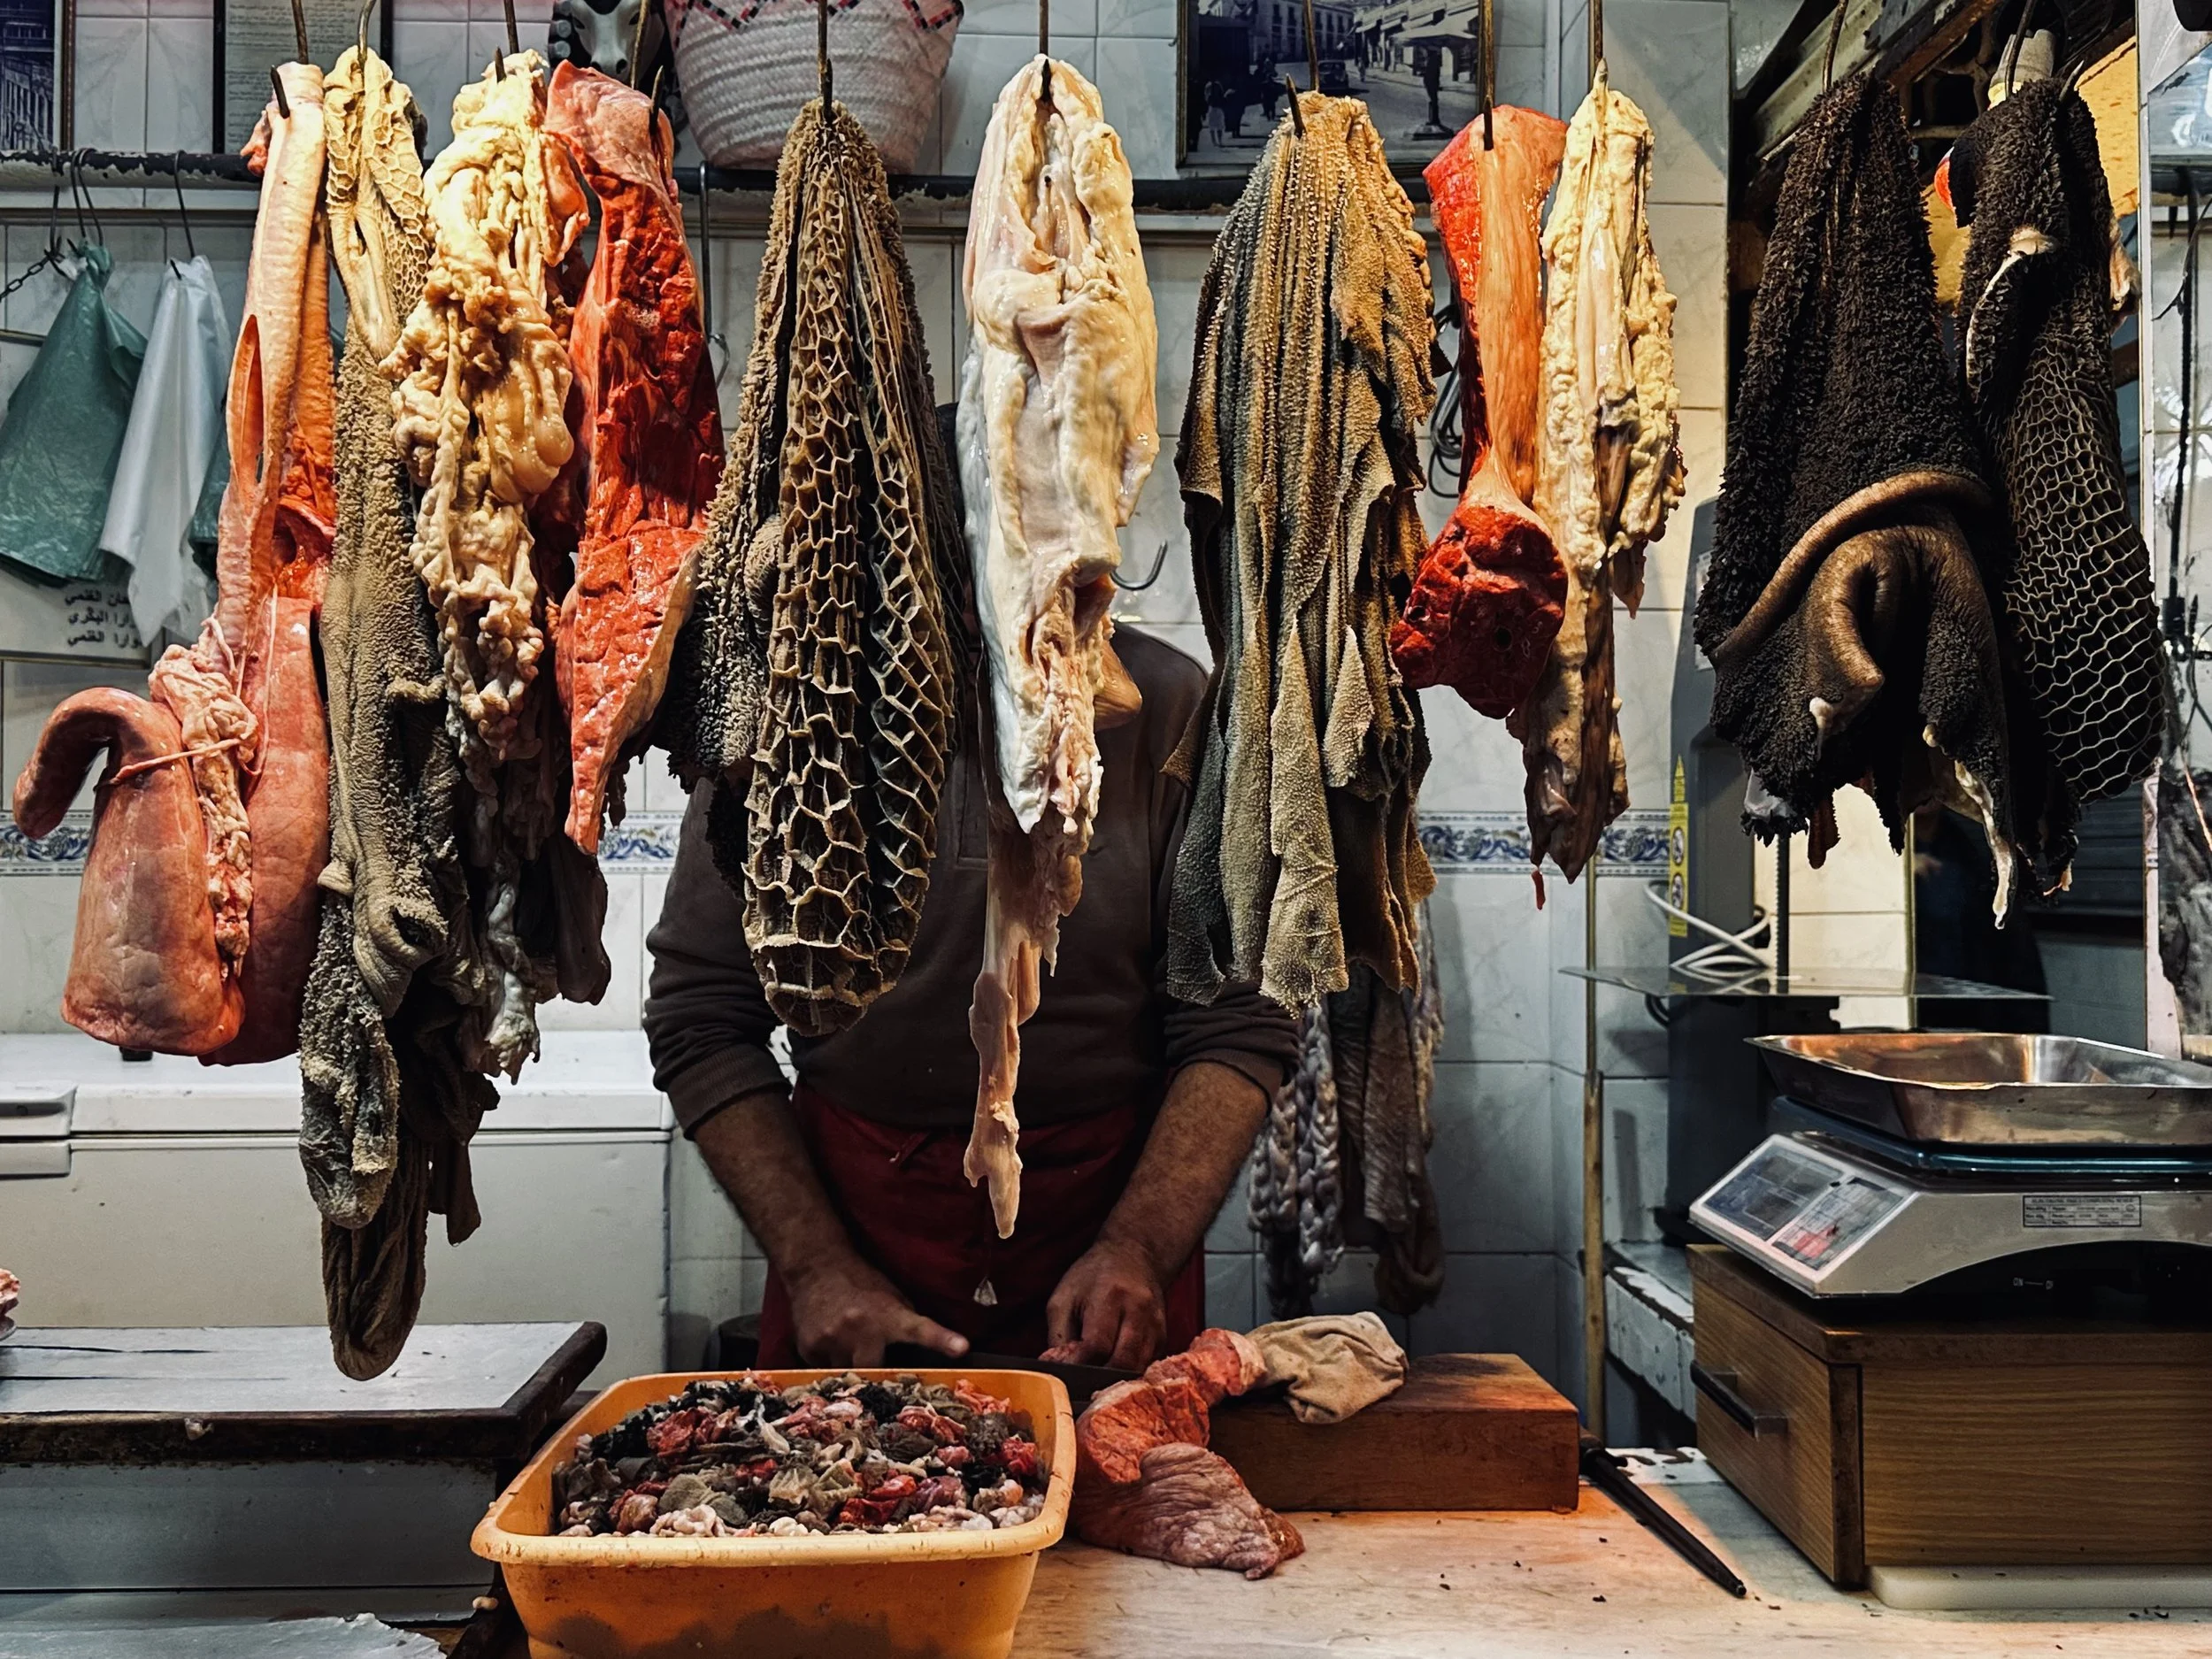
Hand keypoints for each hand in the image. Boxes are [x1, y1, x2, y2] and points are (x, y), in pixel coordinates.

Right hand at [784, 1255, 969, 1367]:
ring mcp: (832, 1341)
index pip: (920, 1329)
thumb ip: (904, 1325)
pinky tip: (830, 1343)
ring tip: (847, 1347)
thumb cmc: (862, 1283)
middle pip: (876, 1374)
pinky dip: (830, 1363)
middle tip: (876, 1369)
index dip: (941, 1340)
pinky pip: (824, 1371)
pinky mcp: (810, 1348)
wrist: (815, 1267)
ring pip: (847, 1377)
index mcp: (889, 1315)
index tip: (961, 1348)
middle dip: (878, 1376)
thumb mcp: (891, 1297)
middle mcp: (860, 1329)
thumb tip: (923, 1358)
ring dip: (851, 1369)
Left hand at [1045, 1237, 1167, 1370]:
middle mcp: (1138, 1311)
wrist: (1134, 1254)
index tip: (1065, 1373)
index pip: (1097, 1345)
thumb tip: (1057, 1368)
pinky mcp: (1164, 1334)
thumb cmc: (1092, 1276)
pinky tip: (1113, 1367)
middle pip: (1122, 1362)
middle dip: (1099, 1377)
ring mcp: (1155, 1323)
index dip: (1079, 1365)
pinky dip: (1129, 1372)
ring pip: (1138, 1368)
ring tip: (1096, 1377)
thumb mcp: (1064, 1297)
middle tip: (1081, 1381)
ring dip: (1115, 1379)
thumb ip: (1057, 1335)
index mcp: (1111, 1297)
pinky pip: (1147, 1364)